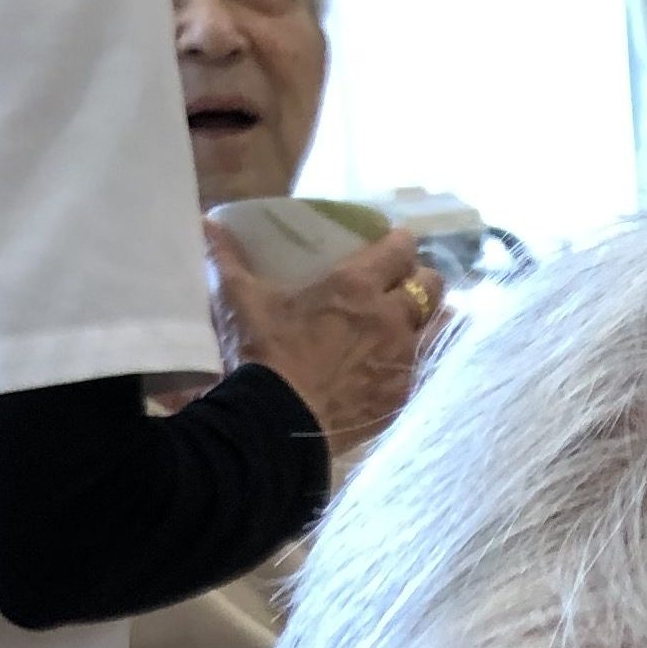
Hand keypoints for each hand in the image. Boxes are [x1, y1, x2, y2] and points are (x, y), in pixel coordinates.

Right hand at [209, 224, 439, 452]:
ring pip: (440, 329)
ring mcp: (402, 360)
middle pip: (433, 286)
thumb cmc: (261, 355)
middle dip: (421, 281)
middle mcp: (390, 318)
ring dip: (430, 322)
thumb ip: (228, 258)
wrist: (278, 424)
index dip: (400, 244)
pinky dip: (415, 364)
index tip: (392, 247)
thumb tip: (206, 223)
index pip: (401, 248)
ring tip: (411, 326)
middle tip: (402, 287)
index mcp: (356, 285)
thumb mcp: (241, 301)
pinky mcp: (402, 397)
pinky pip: (425, 371)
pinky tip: (398, 367)